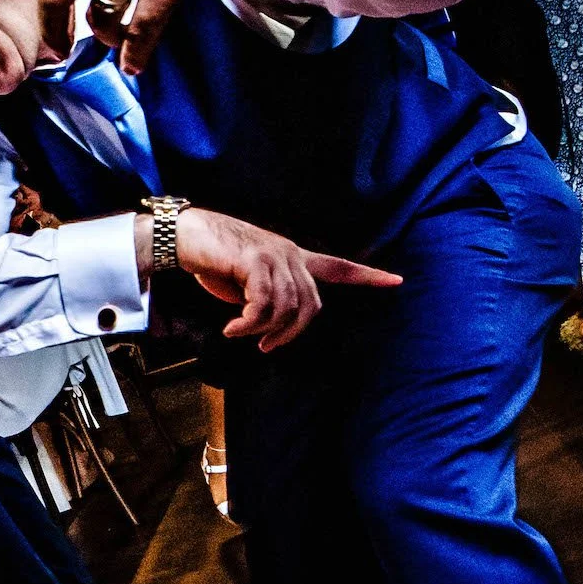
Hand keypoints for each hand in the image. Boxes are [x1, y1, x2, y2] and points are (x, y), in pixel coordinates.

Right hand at [174, 206, 401, 350]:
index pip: (338, 266)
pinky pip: (263, 305)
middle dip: (289, 333)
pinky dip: (248, 324)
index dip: (368, 276)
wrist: (185, 236)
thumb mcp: (246, 283)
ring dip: (261, 330)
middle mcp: (290, 253)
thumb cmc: (211, 260)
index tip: (397, 281)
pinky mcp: (256, 260)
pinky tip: (231, 328)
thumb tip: (270, 325)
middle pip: (311, 305)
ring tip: (238, 333)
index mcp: (292, 256)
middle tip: (264, 347)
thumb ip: (267, 297)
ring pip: (286, 308)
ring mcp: (275, 255)